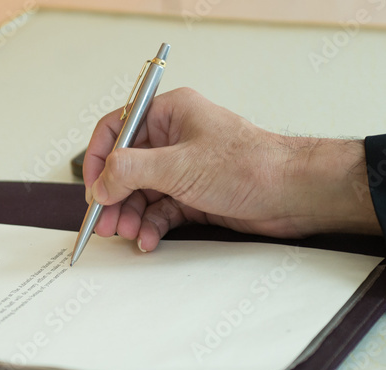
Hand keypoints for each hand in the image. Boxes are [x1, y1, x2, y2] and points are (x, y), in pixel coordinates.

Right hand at [84, 87, 380, 251]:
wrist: (292, 193)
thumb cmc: (251, 164)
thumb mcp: (179, 165)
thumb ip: (131, 171)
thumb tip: (100, 182)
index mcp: (170, 114)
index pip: (118, 128)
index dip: (99, 158)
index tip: (92, 187)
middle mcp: (175, 139)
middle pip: (127, 167)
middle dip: (114, 196)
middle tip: (106, 222)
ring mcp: (185, 169)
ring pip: (142, 193)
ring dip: (131, 215)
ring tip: (127, 234)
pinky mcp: (196, 196)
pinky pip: (161, 211)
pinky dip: (151, 226)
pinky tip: (148, 239)